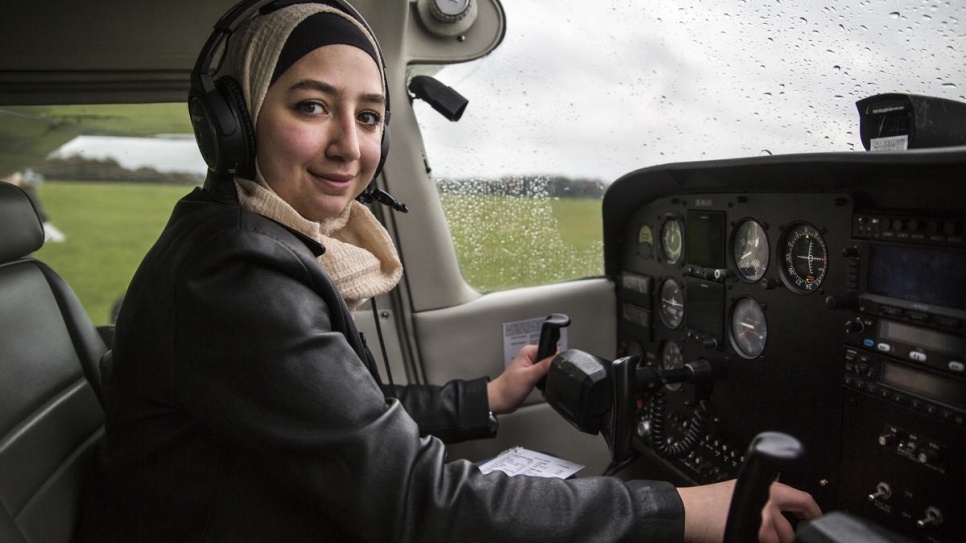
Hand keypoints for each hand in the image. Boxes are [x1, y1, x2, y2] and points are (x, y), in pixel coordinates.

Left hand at [486, 344, 554, 413]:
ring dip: (547, 376)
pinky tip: (539, 385)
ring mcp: (531, 366)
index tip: (549, 369)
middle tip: (541, 378)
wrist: (500, 400)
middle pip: (550, 359)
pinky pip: (545, 375)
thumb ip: (544, 366)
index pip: (549, 349)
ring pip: (548, 368)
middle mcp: (530, 356)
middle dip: (550, 369)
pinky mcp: (532, 374)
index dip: (553, 359)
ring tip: (537, 382)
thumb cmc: (508, 388)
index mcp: (529, 351)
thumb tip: (557, 357)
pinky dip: (544, 381)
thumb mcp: (529, 376)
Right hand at [677, 480, 820, 542]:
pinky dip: (759, 542)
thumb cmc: (707, 504)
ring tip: (751, 535)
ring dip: (769, 542)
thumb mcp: (739, 491)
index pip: (802, 499)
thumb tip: (778, 512)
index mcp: (767, 487)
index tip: (814, 518)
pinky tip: (744, 536)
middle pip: (790, 529)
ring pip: (780, 540)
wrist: (690, 511)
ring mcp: (765, 520)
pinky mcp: (757, 534)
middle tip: (772, 537)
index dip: (812, 512)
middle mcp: (769, 502)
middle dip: (784, 538)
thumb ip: (761, 498)